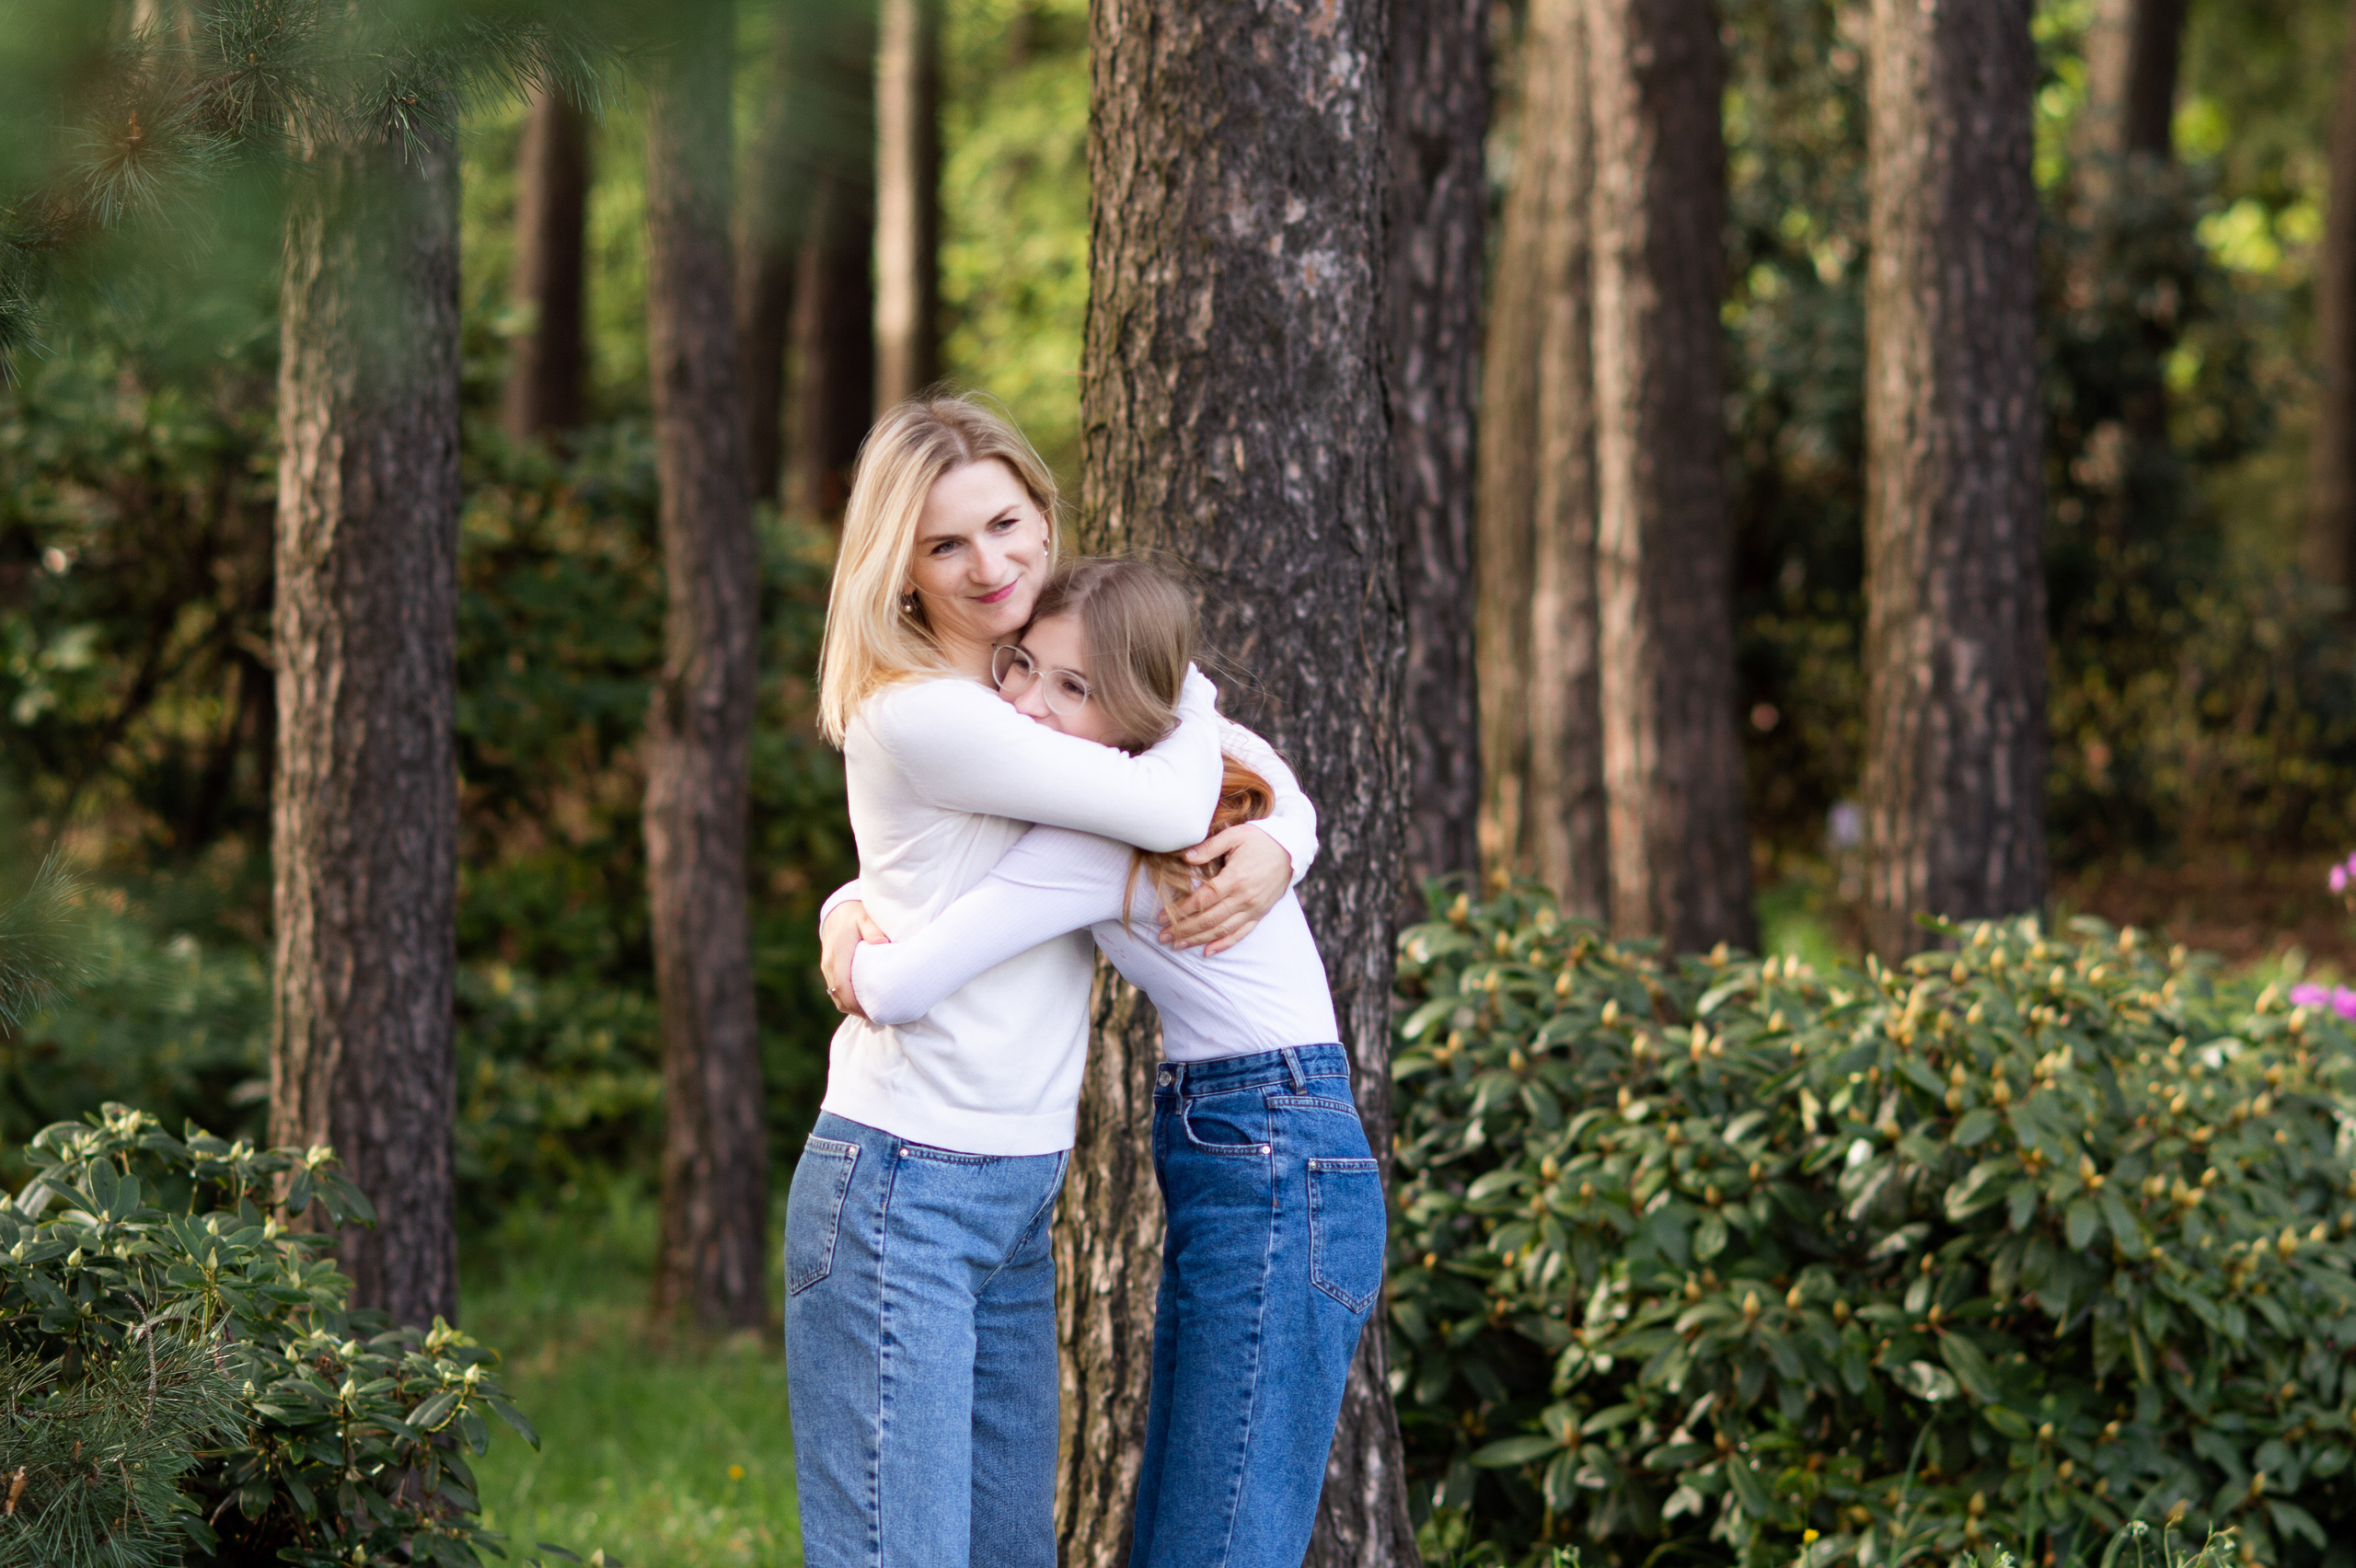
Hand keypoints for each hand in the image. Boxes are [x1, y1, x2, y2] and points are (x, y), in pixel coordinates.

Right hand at [821, 901, 889, 1021]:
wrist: (838, 910)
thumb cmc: (856, 914)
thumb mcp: (866, 918)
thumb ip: (873, 930)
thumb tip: (881, 943)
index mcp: (838, 954)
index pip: (843, 987)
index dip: (855, 1004)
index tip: (873, 1012)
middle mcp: (830, 964)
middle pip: (839, 997)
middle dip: (857, 1010)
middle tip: (880, 1017)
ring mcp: (827, 968)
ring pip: (836, 996)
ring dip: (852, 1007)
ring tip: (874, 1014)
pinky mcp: (829, 969)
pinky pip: (836, 990)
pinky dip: (848, 1000)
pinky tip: (864, 1004)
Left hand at [1158, 825, 1292, 954]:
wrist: (1291, 849)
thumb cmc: (1260, 839)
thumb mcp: (1234, 835)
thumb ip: (1209, 847)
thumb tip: (1185, 857)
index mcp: (1235, 877)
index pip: (1202, 899)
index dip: (1181, 910)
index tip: (1162, 916)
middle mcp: (1245, 897)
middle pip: (1209, 919)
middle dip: (1183, 929)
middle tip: (1162, 936)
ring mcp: (1254, 908)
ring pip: (1222, 929)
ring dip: (1198, 939)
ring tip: (1178, 945)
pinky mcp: (1260, 913)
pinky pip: (1241, 933)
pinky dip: (1224, 944)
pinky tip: (1208, 951)